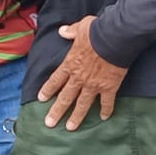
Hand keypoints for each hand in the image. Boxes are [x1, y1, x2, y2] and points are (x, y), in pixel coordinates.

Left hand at [38, 15, 127, 130]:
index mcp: (70, 64)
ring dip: (76, 117)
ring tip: (71, 127)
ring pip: (83, 104)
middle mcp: (79, 78)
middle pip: (66, 97)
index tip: (41, 99)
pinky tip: (104, 118)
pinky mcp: (109, 87)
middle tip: (49, 123)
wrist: (115, 38)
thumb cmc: (97, 31)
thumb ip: (71, 31)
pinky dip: (106, 110)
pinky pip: (106, 102)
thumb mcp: (81, 27)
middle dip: (57, 111)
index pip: (56, 80)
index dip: (48, 90)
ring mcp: (94, 85)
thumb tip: (62, 31)